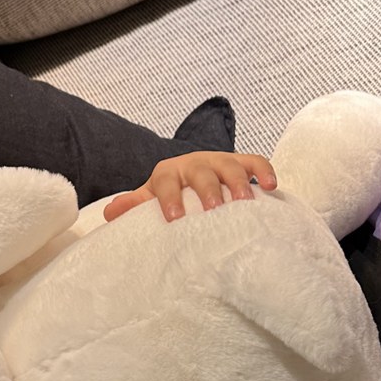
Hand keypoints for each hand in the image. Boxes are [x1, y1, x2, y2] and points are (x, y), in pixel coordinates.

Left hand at [103, 150, 277, 222]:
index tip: (174, 219)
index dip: (169, 198)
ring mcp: (219, 162)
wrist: (190, 176)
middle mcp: (194, 163)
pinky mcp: (241, 163)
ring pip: (230, 166)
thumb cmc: (171, 195)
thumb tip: (109, 215)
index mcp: (168, 173)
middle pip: (201, 172)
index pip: (166, 182)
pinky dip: (264, 171)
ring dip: (239, 183)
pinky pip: (255, 161)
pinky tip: (272, 187)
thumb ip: (134, 207)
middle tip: (213, 210)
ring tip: (246, 203)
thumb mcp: (151, 199)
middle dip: (207, 190)